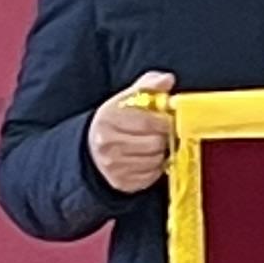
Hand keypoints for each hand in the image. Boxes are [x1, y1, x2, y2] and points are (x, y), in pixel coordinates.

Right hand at [86, 71, 178, 194]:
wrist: (94, 147)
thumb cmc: (118, 120)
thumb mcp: (128, 97)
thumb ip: (148, 85)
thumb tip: (167, 80)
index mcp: (109, 118)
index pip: (147, 121)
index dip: (164, 121)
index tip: (169, 119)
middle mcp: (107, 143)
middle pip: (154, 143)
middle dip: (164, 138)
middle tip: (165, 134)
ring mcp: (113, 165)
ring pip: (155, 160)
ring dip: (161, 153)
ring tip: (156, 145)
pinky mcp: (121, 182)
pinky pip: (151, 176)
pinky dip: (155, 168)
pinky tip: (149, 158)